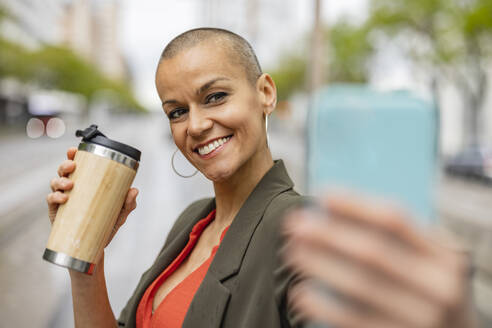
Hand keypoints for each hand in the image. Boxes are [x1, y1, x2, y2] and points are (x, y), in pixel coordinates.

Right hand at [46, 147, 138, 246]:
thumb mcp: (120, 214)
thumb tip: (134, 190)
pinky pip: (51, 200)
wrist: (96, 248)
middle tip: (73, 166)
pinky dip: (55, 197)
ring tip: (70, 184)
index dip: (73, 155)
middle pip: (64, 171)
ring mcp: (63, 200)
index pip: (78, 166)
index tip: (74, 150)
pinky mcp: (56, 212)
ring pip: (55, 183)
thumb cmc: (106, 226)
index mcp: (86, 184)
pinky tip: (63, 198)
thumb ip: (128, 203)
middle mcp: (73, 189)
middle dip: (65, 165)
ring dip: (60, 180)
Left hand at [283, 193, 476, 327]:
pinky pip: (354, 321)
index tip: (322, 195)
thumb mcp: (430, 264)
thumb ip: (399, 242)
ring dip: (320, 265)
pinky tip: (301, 293)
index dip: (356, 206)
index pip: (395, 221)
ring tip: (291, 252)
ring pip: (360, 285)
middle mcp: (439, 288)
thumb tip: (335, 212)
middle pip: (373, 252)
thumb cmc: (431, 292)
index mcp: (445, 258)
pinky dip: (323, 306)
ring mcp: (422, 319)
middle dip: (329, 235)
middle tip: (295, 224)